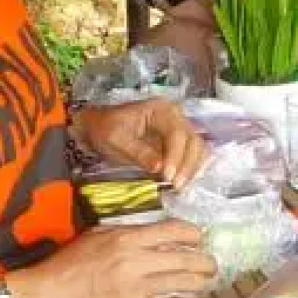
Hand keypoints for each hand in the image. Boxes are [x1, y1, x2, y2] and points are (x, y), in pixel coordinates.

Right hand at [13, 220, 216, 297]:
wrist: (44, 297)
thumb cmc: (65, 264)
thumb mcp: (95, 236)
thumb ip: (126, 232)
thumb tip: (154, 233)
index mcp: (126, 239)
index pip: (174, 230)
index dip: (194, 234)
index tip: (199, 238)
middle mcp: (136, 262)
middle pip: (187, 259)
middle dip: (206, 262)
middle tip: (211, 265)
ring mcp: (135, 290)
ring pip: (183, 285)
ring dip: (199, 284)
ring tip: (204, 283)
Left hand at [74, 99, 208, 187]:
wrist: (99, 129)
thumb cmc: (105, 130)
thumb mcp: (115, 140)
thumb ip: (138, 152)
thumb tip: (159, 167)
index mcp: (160, 110)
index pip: (177, 133)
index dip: (175, 156)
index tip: (166, 176)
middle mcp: (176, 117)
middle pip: (193, 141)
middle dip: (187, 165)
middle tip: (175, 186)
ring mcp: (179, 130)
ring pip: (198, 150)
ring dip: (192, 170)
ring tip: (178, 188)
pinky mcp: (179, 144)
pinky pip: (193, 156)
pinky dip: (190, 170)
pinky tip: (182, 183)